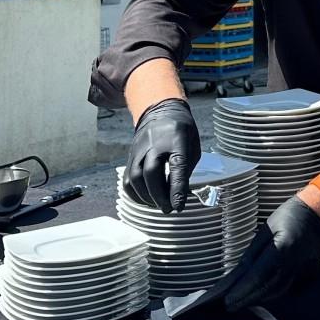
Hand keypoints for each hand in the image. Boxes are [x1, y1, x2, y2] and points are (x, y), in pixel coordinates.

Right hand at [124, 98, 200, 212]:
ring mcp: (139, 150)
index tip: (178, 206)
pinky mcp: (130, 157)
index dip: (177, 188)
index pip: (176, 166)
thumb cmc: (181, 130)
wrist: (160, 111)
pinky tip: (146, 199)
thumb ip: (186, 168)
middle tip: (168, 208)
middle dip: (159, 196)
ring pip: (135, 178)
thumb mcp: (192, 145)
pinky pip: (127, 179)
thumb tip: (180, 193)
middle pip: (150, 173)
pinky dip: (135, 194)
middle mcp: (154, 144)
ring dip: (146, 197)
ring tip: (158, 205)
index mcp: (176, 140)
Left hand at [218, 196, 319, 310]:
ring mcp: (305, 272)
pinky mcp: (310, 276)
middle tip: (231, 305)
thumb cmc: (289, 217)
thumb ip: (252, 254)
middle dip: (247, 299)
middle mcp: (295, 264)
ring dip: (260, 298)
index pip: (258, 276)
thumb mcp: (266, 230)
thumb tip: (237, 274)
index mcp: (283, 248)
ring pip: (278, 293)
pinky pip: (290, 290)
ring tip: (243, 300)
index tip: (228, 300)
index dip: (242, 290)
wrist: (318, 215)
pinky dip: (275, 292)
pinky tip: (264, 292)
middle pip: (268, 289)